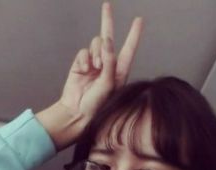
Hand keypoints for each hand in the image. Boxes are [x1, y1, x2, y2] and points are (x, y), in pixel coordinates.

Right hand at [36, 3, 142, 148]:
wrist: (76, 113)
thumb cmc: (96, 105)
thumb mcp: (108, 84)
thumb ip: (110, 61)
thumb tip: (107, 40)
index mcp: (119, 71)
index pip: (128, 49)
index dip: (134, 34)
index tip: (139, 20)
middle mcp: (107, 65)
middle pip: (108, 38)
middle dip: (107, 21)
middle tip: (106, 5)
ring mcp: (93, 64)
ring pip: (96, 44)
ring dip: (95, 53)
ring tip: (94, 68)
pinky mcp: (80, 64)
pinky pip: (83, 51)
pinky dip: (84, 60)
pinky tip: (83, 71)